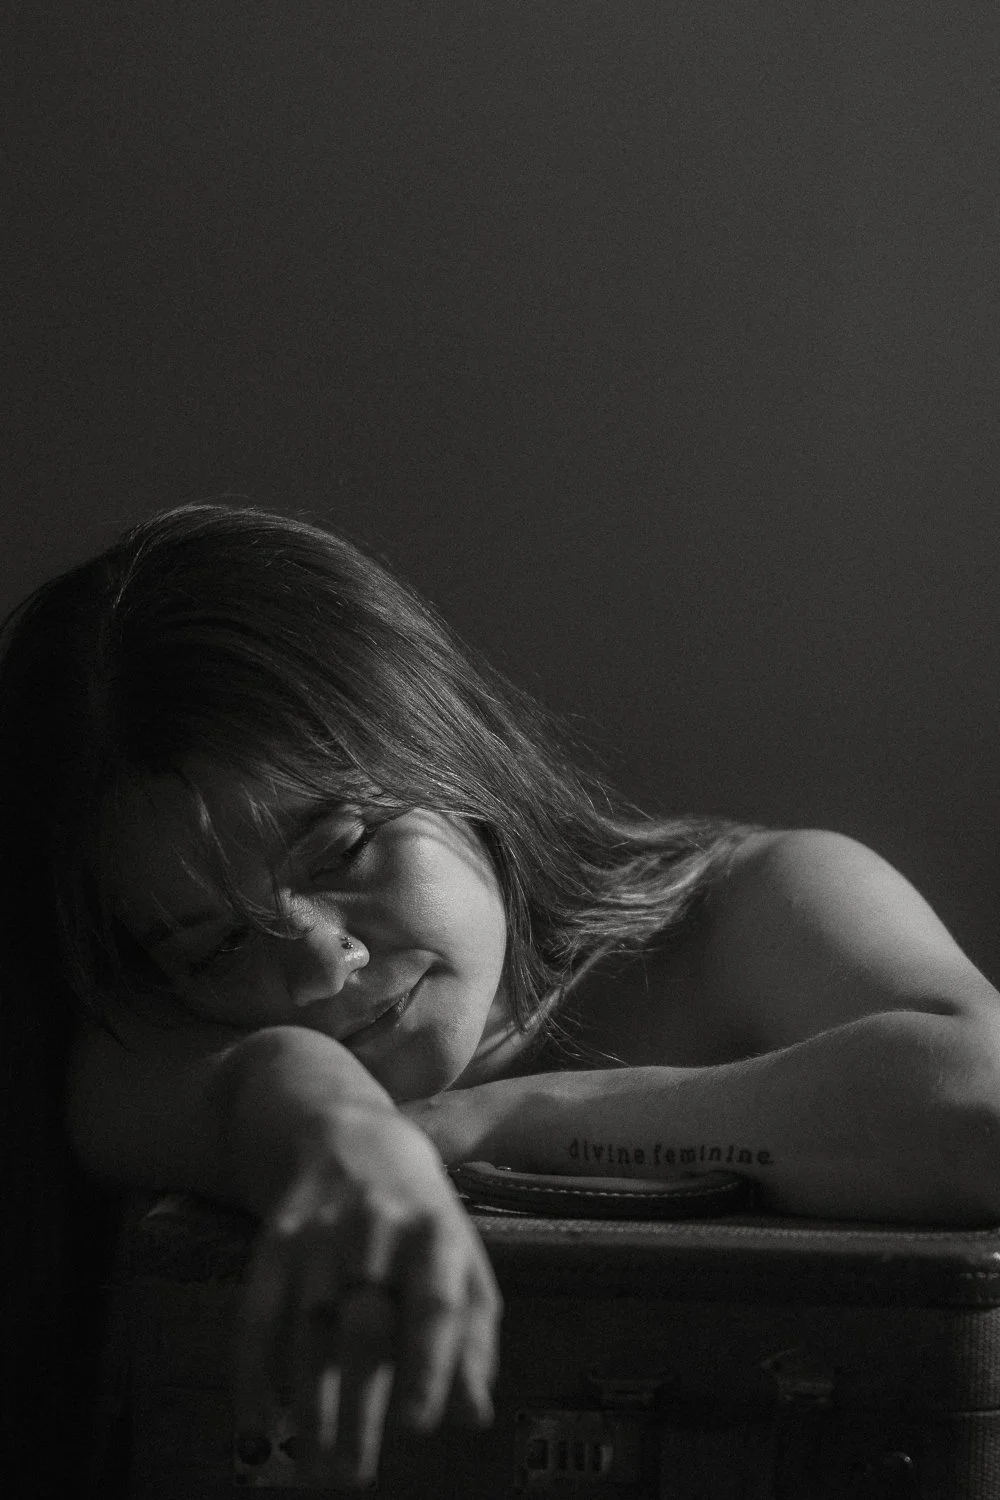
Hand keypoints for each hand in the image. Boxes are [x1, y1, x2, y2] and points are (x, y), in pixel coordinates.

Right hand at [232, 1106, 500, 1486]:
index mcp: (435, 1232)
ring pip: (308, 1329)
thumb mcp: (460, 1258)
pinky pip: (256, 1313)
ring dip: (306, 1404)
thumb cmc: (419, 1216)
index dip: (428, 1364)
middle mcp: (377, 1228)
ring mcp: (320, 1232)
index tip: (418, 1425)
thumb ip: (471, 1334)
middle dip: (357, 1406)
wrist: (349, 1136)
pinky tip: (256, 1424)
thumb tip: (474, 1414)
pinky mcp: (274, 1239)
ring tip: (313, 1467)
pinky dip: (251, 1373)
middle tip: (352, 1475)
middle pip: (364, 1326)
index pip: (435, 1303)